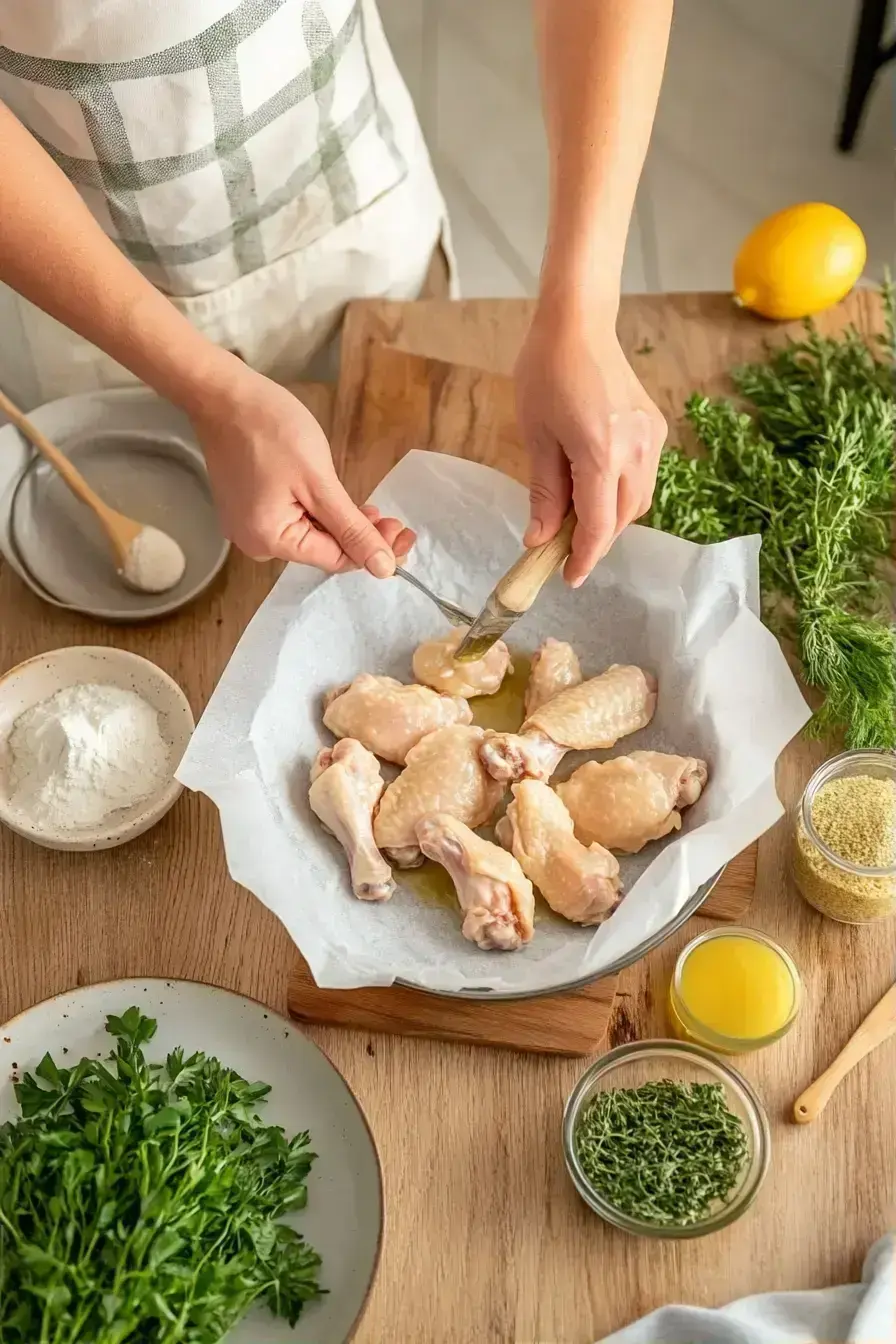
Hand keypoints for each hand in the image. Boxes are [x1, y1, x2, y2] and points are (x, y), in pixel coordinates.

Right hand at [187, 357, 414, 573]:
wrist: (222, 394)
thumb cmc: (271, 431)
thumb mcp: (319, 483)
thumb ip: (352, 529)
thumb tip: (383, 570)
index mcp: (270, 542)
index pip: (336, 560)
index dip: (374, 551)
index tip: (404, 532)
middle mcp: (255, 543)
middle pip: (322, 550)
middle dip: (360, 537)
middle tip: (394, 518)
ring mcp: (248, 525)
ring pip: (310, 534)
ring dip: (342, 524)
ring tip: (373, 508)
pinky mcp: (247, 508)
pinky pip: (292, 519)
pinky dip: (319, 513)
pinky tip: (340, 501)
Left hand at [514, 302, 666, 585]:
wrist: (579, 324)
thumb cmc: (546, 373)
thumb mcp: (536, 436)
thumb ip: (543, 492)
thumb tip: (539, 539)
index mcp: (601, 453)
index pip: (599, 525)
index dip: (584, 557)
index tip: (568, 577)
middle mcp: (636, 450)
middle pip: (622, 518)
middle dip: (596, 540)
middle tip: (563, 549)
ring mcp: (651, 438)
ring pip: (638, 501)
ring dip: (611, 519)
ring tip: (576, 519)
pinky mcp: (655, 428)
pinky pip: (643, 477)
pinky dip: (622, 494)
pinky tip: (596, 487)